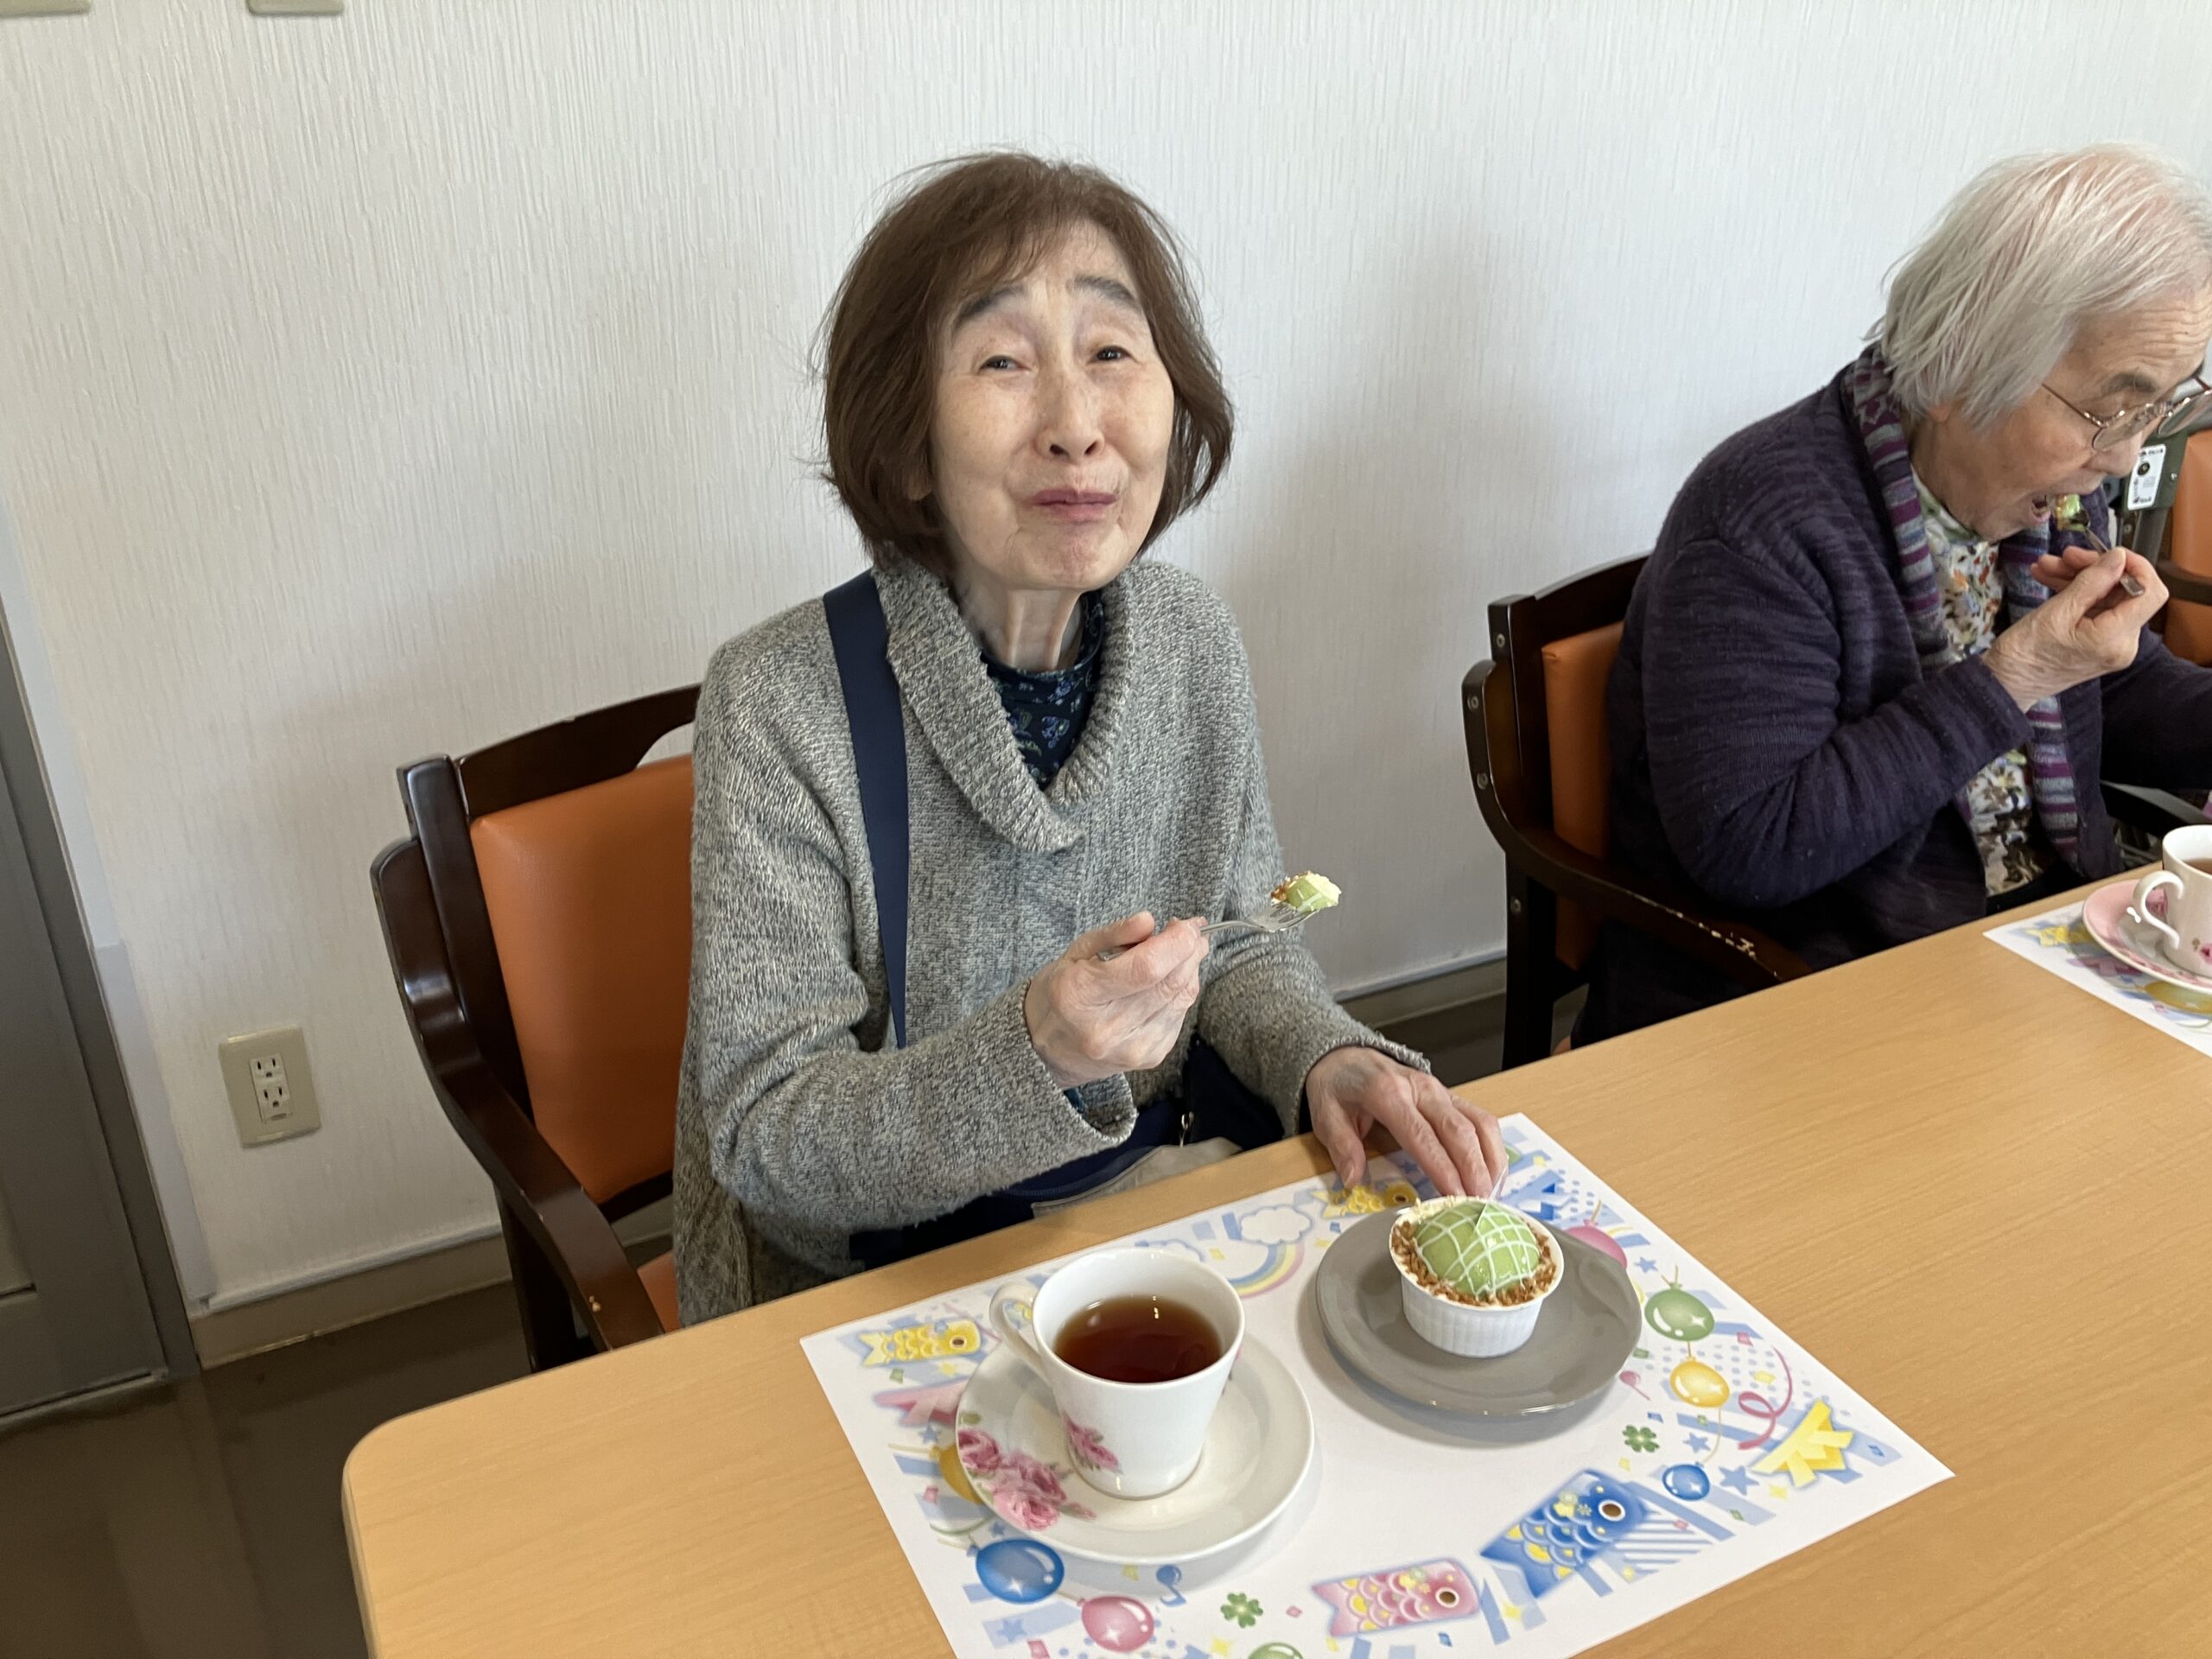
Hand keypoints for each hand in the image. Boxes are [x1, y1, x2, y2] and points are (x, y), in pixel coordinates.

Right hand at [1023, 913, 1208, 1088]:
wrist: (1048, 1051)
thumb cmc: (1061, 995)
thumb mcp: (1075, 953)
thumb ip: (1114, 934)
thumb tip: (1149, 921)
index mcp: (1080, 995)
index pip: (1145, 968)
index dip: (1176, 943)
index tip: (1186, 924)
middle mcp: (1106, 1028)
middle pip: (1168, 983)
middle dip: (1189, 950)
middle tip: (1190, 931)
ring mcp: (1130, 1048)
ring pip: (1180, 999)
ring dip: (1190, 969)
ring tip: (1184, 950)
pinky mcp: (1149, 1058)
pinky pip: (1179, 1016)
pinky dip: (1181, 992)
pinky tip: (1170, 980)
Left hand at [1305, 1046, 1506, 1198]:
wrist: (1346, 1056)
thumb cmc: (1338, 1085)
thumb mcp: (1325, 1113)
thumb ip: (1341, 1145)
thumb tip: (1353, 1179)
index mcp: (1388, 1094)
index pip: (1422, 1135)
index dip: (1442, 1167)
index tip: (1455, 1195)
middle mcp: (1421, 1089)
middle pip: (1458, 1130)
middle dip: (1474, 1170)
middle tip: (1481, 1205)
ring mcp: (1440, 1091)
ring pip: (1479, 1123)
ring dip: (1490, 1160)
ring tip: (1492, 1195)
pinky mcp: (1450, 1096)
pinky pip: (1481, 1119)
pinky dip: (1493, 1148)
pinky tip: (1493, 1174)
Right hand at [1986, 546, 2164, 709]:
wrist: (2007, 683)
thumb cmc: (2025, 655)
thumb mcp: (2056, 612)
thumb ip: (2092, 582)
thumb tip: (2118, 558)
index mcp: (2115, 639)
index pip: (2150, 592)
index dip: (2135, 567)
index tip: (2110, 553)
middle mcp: (2122, 644)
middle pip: (2125, 592)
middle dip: (2096, 569)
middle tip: (2066, 556)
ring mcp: (2112, 645)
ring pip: (2108, 597)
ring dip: (2081, 578)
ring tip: (2049, 566)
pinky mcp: (2099, 643)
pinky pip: (2096, 609)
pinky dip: (2077, 592)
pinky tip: (2052, 579)